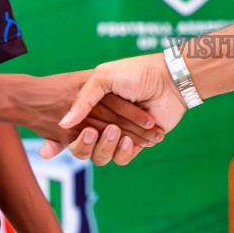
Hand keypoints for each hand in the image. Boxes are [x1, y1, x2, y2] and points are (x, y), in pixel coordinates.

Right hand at [19, 73, 160, 160]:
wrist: (170, 80)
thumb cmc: (136, 73)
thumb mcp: (103, 77)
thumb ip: (83, 100)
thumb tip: (63, 124)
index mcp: (91, 109)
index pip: (71, 131)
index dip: (64, 138)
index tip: (70, 132)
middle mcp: (103, 124)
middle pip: (83, 149)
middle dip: (85, 145)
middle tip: (93, 132)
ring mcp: (120, 135)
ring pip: (102, 157)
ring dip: (106, 148)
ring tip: (118, 132)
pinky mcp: (137, 144)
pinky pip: (123, 158)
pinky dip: (124, 151)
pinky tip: (131, 140)